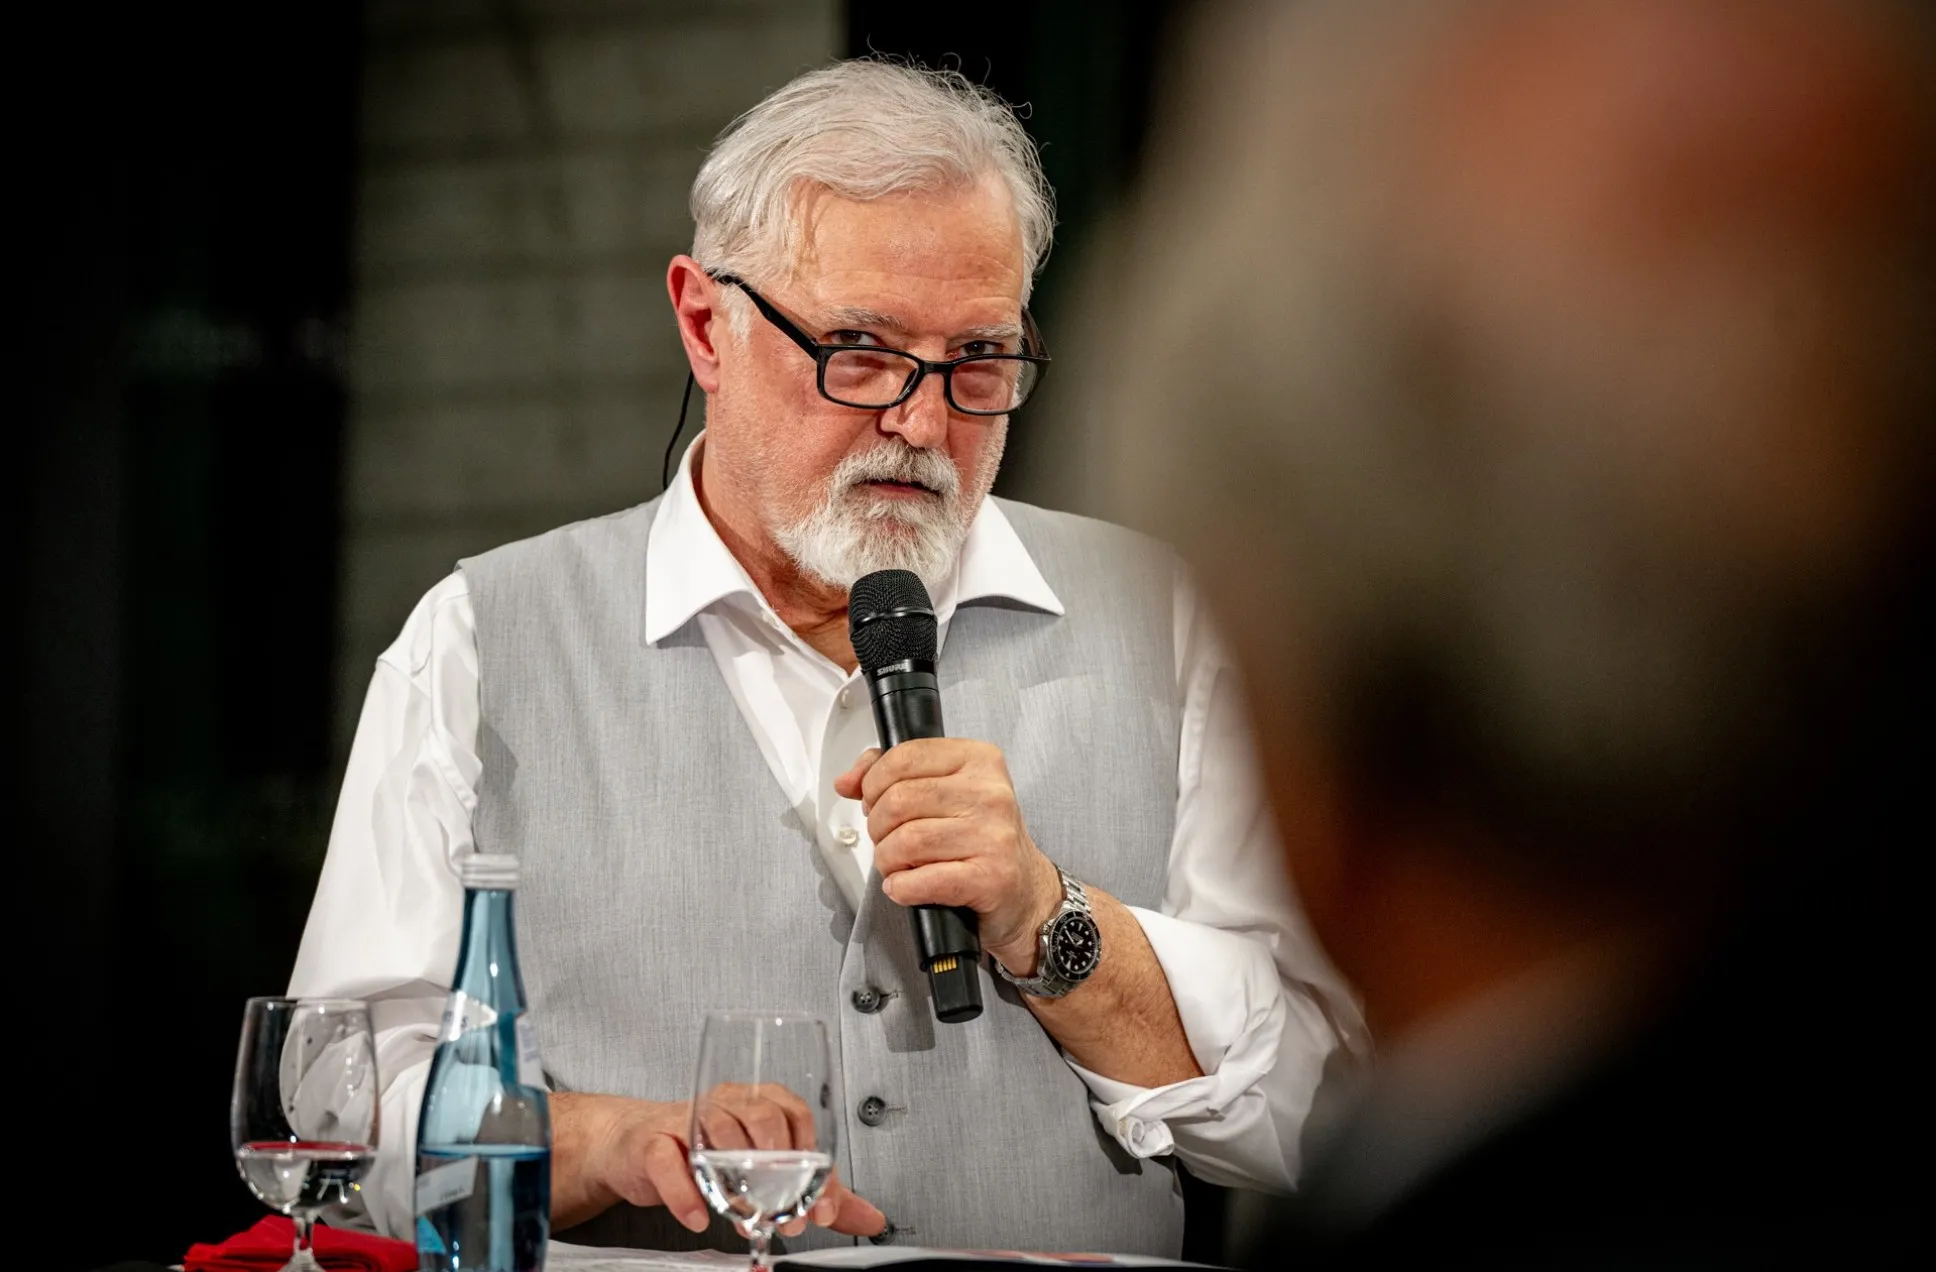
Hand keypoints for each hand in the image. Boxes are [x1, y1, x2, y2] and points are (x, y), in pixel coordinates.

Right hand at [552, 1090, 884, 1237]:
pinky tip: (700, 1217)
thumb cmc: (708, 1149)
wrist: (639, 1146)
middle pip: (764, 1118)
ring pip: (720, 1134)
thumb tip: (871, 1216)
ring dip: (738, 1185)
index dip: (814, 1162)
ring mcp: (688, 1118)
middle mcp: (727, 1101)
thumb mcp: (769, 1170)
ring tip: (749, 1218)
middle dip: (781, 1171)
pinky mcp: (653, 1142)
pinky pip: (669, 1162)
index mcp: (760, 1100)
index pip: (798, 1118)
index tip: (820, 1204)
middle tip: (786, 1213)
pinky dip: (686, 1193)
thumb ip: (818, 1193)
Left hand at [835, 739, 1062, 974]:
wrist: (1025, 891)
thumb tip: (848, 781)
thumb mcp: (946, 791)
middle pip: (899, 801)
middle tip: (887, 839)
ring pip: (906, 841)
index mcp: (979, 760)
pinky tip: (905, 886)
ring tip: (898, 865)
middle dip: (878, 827)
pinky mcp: (991, 877)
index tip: (873, 800)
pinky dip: (901, 887)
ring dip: (887, 860)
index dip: (873, 782)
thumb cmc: (982, 839)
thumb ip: (893, 775)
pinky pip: (921, 880)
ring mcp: (993, 836)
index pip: (905, 757)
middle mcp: (990, 793)